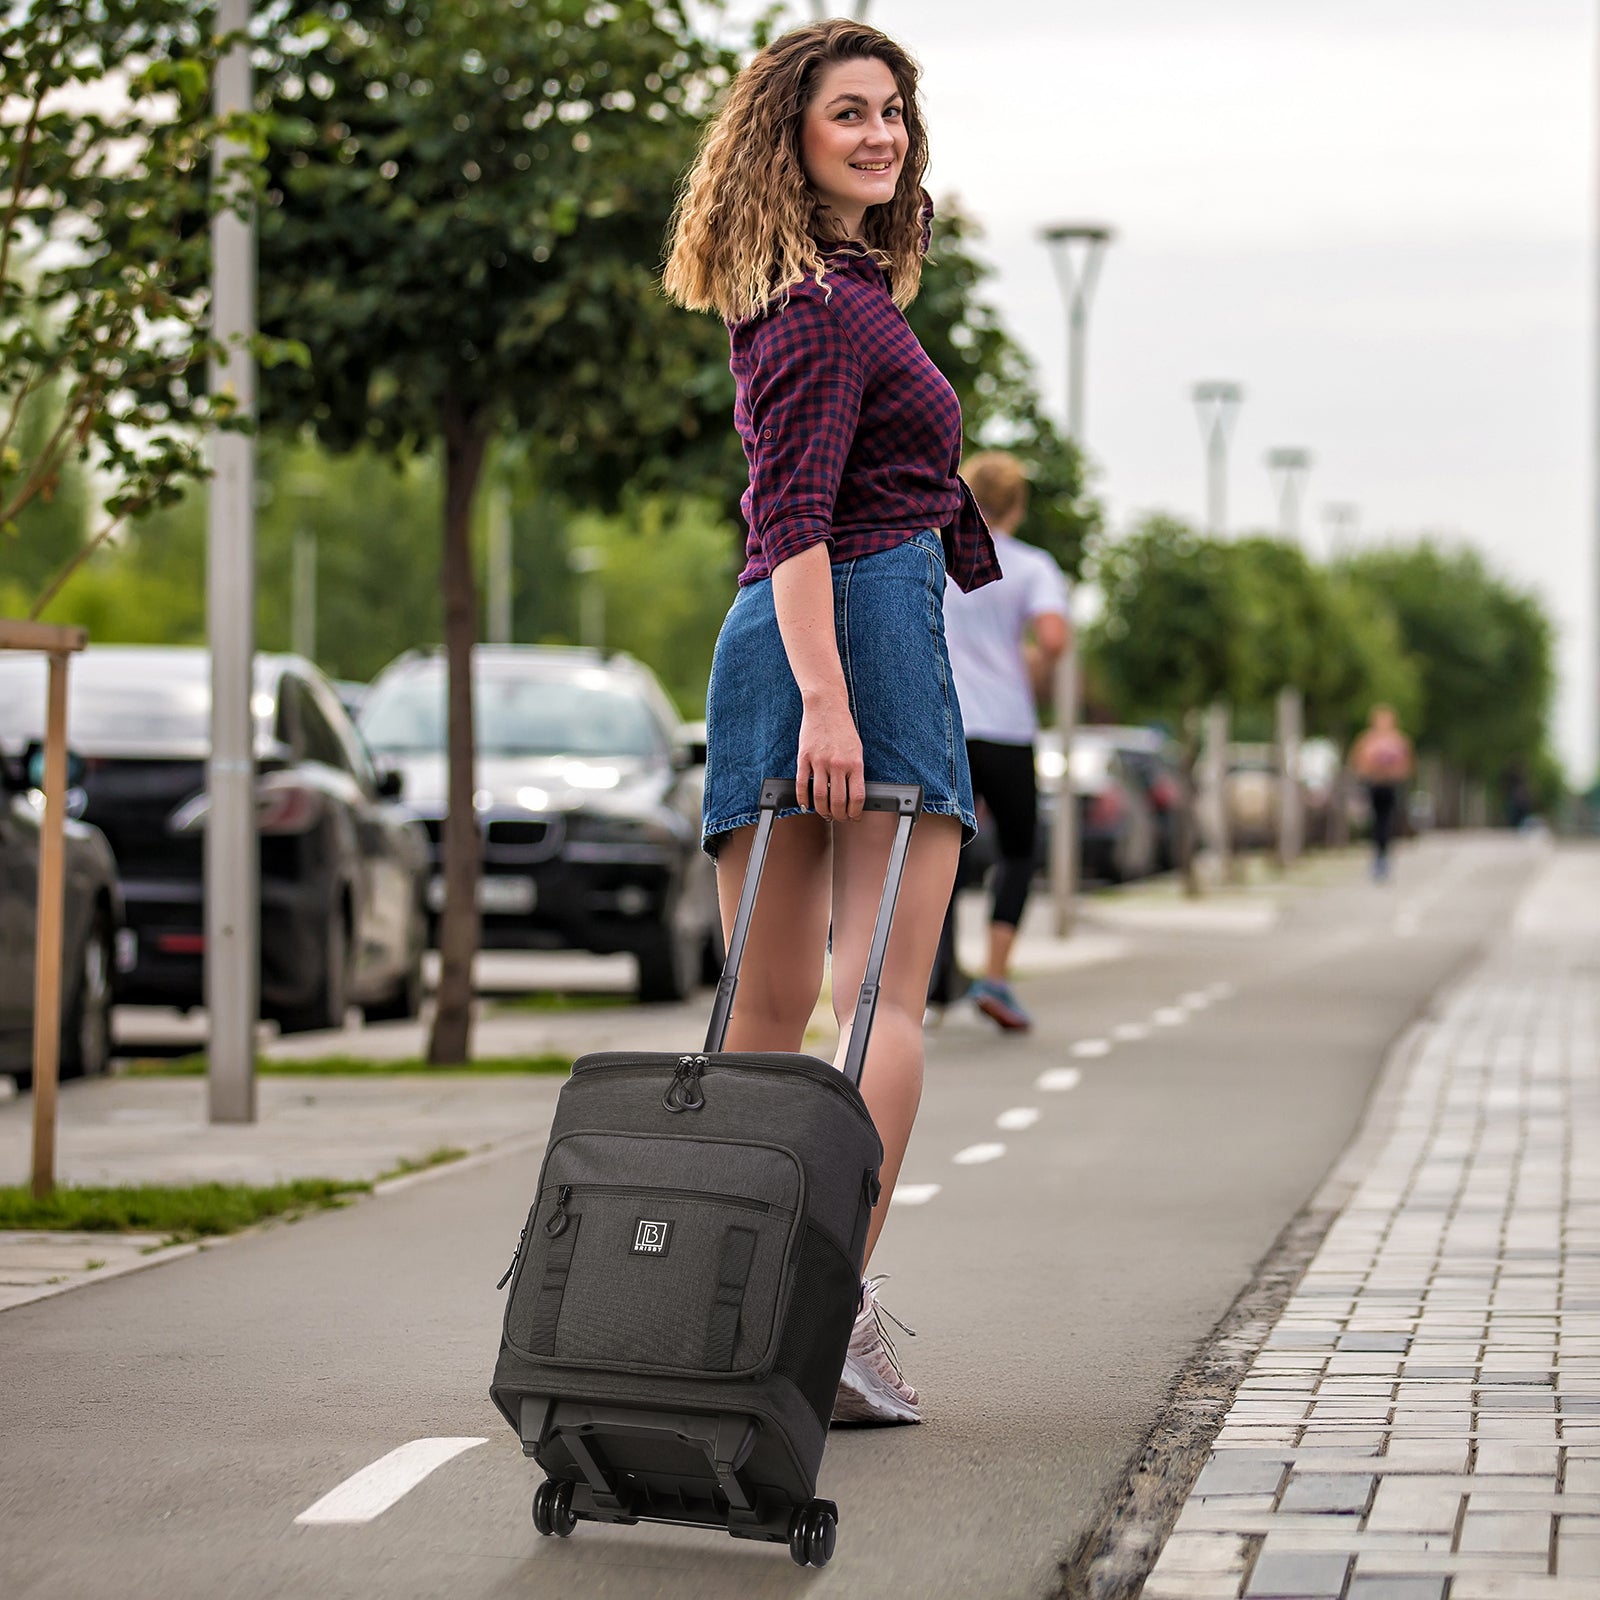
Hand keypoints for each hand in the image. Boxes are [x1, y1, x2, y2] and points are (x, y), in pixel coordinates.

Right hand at [796, 691, 863, 822]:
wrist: (826, 706)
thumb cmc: (842, 728)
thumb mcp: (856, 749)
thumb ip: (854, 771)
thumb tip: (852, 795)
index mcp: (855, 763)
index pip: (856, 797)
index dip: (855, 812)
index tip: (854, 816)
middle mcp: (838, 764)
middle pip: (838, 801)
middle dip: (839, 815)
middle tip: (838, 818)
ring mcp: (819, 761)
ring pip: (819, 797)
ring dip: (822, 811)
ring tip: (824, 814)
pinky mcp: (804, 758)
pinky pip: (802, 784)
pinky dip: (803, 799)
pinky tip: (806, 805)